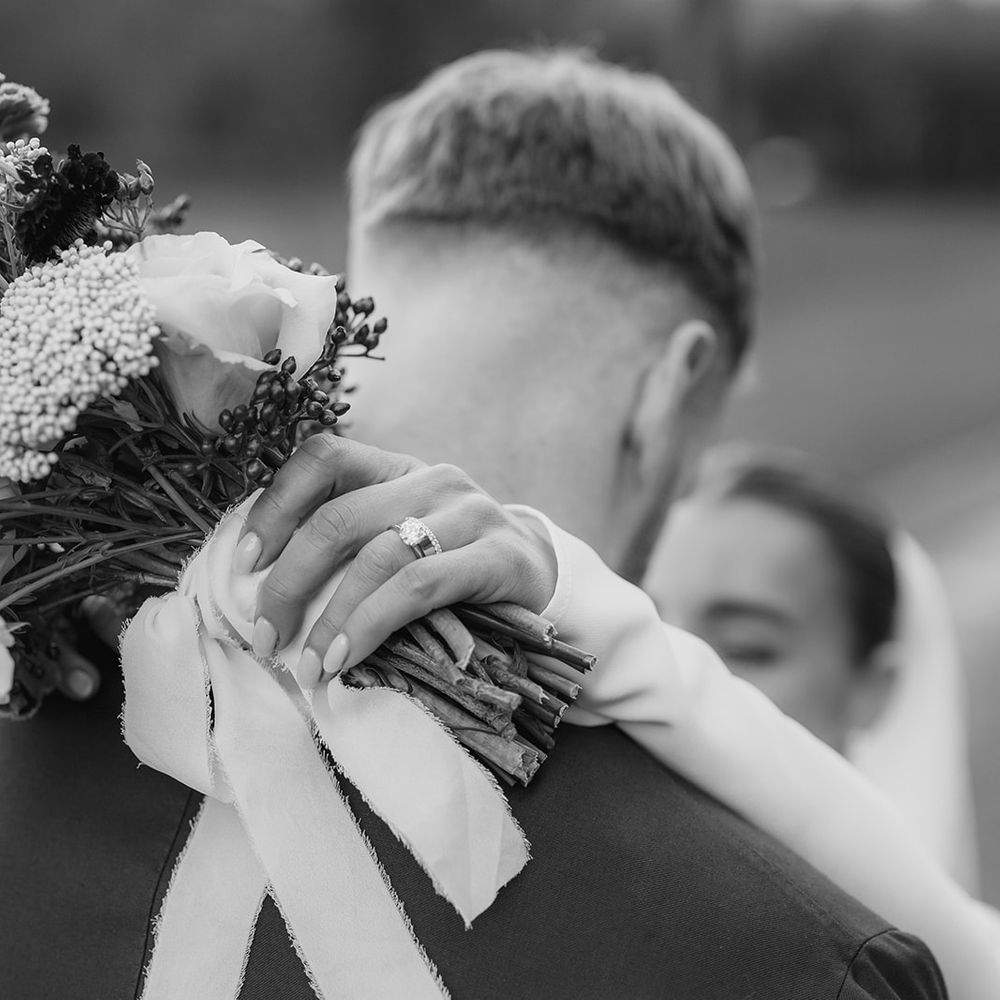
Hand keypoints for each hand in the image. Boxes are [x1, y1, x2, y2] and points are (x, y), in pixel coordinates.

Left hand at [237, 434, 556, 686]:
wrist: (542, 574)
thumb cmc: (453, 564)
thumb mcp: (401, 537)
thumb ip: (351, 542)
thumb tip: (264, 589)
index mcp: (398, 468)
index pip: (324, 457)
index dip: (275, 506)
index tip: (243, 561)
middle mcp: (433, 479)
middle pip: (340, 517)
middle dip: (288, 582)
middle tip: (264, 634)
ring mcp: (470, 514)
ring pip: (378, 556)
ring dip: (331, 618)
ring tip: (309, 664)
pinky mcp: (499, 556)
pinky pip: (420, 587)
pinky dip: (373, 624)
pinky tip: (349, 656)